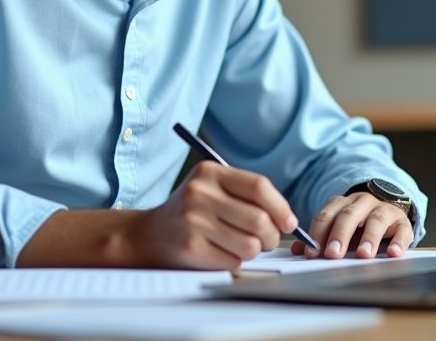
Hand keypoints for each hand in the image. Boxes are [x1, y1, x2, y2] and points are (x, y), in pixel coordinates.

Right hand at [131, 161, 299, 269]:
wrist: (146, 235)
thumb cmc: (189, 212)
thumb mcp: (211, 188)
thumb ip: (245, 194)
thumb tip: (288, 219)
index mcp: (209, 172)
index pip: (259, 187)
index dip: (281, 207)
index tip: (289, 222)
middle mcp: (200, 193)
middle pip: (259, 219)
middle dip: (270, 236)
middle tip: (265, 240)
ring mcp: (193, 221)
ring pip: (249, 245)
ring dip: (252, 251)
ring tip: (239, 246)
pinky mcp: (190, 248)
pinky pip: (233, 262)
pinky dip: (234, 262)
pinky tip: (220, 253)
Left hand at [289, 192, 412, 259]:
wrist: (388, 209)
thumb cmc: (358, 224)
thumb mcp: (338, 228)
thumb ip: (320, 238)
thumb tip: (297, 251)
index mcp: (342, 204)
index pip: (327, 215)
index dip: (318, 234)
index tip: (312, 253)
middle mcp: (362, 202)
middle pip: (349, 215)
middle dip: (340, 235)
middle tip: (333, 254)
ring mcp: (383, 209)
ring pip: (376, 219)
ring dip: (369, 237)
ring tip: (364, 254)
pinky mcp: (401, 221)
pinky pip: (402, 229)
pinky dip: (398, 241)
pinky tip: (393, 253)